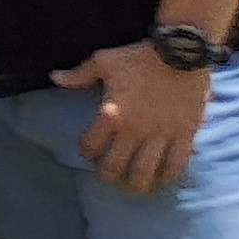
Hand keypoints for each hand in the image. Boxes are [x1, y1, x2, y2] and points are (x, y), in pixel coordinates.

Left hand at [51, 40, 213, 191]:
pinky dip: (169, 174)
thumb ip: (79, 75)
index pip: (90, 145)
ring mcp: (161, 135)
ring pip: (146, 171)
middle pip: (115, 165)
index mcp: (111, 114)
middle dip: (108, 174)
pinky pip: (177, 163)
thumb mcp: (104, 61)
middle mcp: (134, 130)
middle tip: (108, 176)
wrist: (182, 52)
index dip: (86, 151)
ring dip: (138, 182)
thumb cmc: (140, 57)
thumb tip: (54, 78)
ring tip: (135, 185)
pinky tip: (164, 178)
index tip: (88, 151)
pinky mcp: (185, 134)